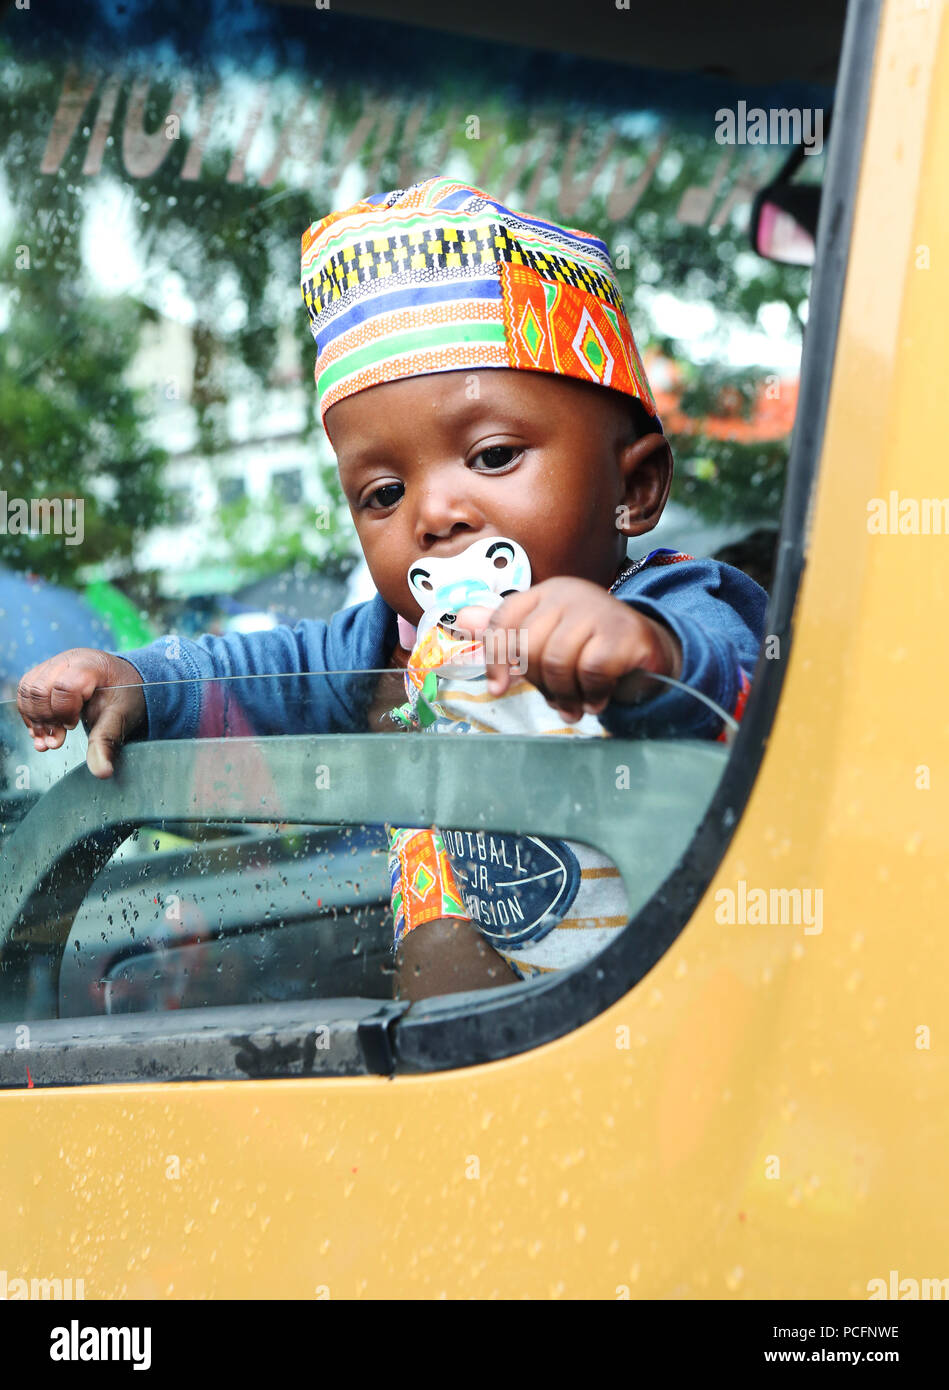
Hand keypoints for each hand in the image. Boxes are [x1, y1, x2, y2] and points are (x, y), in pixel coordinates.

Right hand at [16, 648, 145, 778]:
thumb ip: (106, 742)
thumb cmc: (125, 695)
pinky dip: (29, 713)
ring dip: (34, 719)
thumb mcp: (121, 717)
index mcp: (91, 665)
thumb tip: (101, 772)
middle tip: (57, 740)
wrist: (124, 682)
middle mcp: (69, 660)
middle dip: (45, 719)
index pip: (64, 687)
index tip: (73, 726)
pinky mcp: (45, 672)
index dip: (63, 711)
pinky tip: (41, 730)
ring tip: (47, 739)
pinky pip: (26, 691)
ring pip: (27, 690)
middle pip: (39, 688)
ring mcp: (54, 664)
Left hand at [455, 577, 681, 723]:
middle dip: (539, 683)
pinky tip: (599, 697)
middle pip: (529, 646)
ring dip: (565, 693)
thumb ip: (509, 632)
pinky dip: (592, 693)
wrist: (649, 652)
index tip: (498, 689)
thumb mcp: (548, 639)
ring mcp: (599, 609)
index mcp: (547, 593)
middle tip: (556, 700)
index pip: (505, 619)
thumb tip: (464, 618)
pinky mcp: (625, 632)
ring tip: (576, 704)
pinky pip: (591, 669)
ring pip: (557, 660)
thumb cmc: (590, 649)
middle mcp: (570, 594)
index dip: (495, 658)